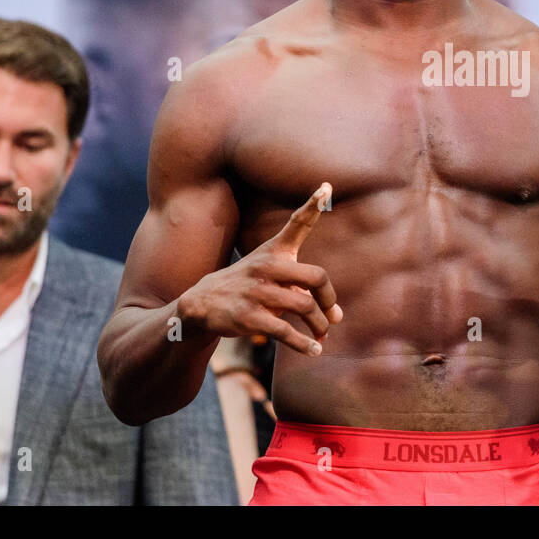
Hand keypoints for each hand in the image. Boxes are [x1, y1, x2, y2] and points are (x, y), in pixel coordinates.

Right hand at [179, 183, 341, 355]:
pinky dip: (303, 344)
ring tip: (322, 335)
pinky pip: (285, 331)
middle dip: (329, 300)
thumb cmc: (246, 286)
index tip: (326, 187)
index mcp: (273, 253)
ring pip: (305, 307)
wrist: (201, 305)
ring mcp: (257, 292)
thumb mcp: (268, 271)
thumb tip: (336, 316)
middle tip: (332, 316)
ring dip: (319, 326)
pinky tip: (313, 350)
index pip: (296, 224)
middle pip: (316, 277)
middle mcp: (266, 267)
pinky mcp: (249, 318)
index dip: (312, 205)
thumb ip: (304, 287)